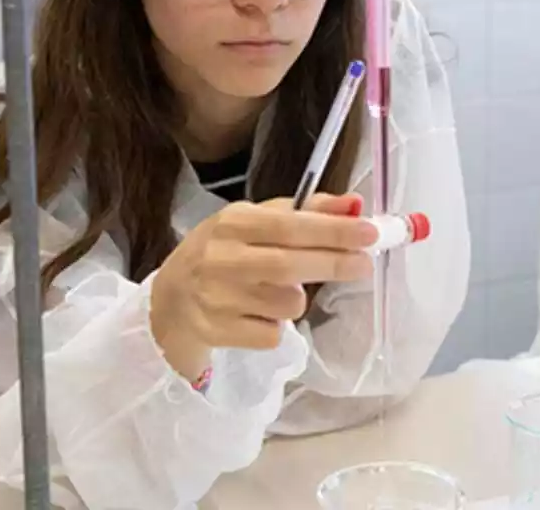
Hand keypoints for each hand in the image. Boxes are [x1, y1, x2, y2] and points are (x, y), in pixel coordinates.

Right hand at [149, 193, 375, 379]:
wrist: (169, 303)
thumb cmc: (224, 254)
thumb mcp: (256, 222)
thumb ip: (307, 212)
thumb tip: (354, 204)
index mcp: (233, 222)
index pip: (290, 225)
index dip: (334, 230)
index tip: (370, 232)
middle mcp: (221, 258)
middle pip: (290, 265)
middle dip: (335, 264)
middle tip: (364, 263)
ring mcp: (217, 298)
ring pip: (286, 304)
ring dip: (297, 299)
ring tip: (279, 291)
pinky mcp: (217, 332)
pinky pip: (272, 334)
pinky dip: (276, 326)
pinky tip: (256, 314)